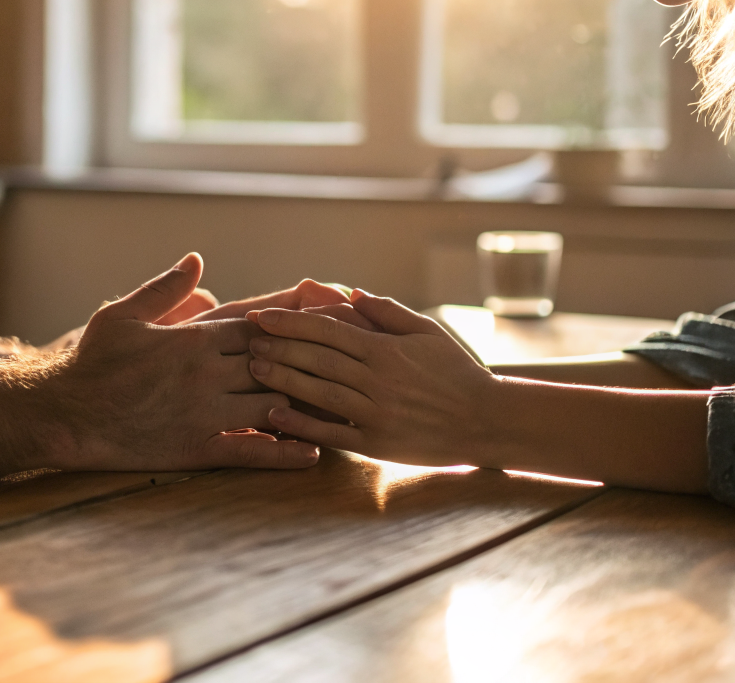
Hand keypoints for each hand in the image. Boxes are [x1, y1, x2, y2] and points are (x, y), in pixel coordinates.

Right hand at [42, 253, 320, 471]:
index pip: (262, 326)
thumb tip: (197, 260)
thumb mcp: (125, 314)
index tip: (329, 323)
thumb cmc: (93, 362)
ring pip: (273, 405)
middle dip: (314, 362)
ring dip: (306, 405)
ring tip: (340, 408)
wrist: (64, 414)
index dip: (297, 324)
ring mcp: (204, 412)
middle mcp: (206, 373)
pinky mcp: (196, 448)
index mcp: (195, 338)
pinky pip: (249, 451)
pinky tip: (312, 453)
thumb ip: (167, 288)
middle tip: (353, 363)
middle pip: (278, 363)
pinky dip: (283, 453)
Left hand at [244, 290, 493, 466]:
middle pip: (317, 359)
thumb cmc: (456, 371)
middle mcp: (379, 380)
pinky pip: (334, 434)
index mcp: (388, 349)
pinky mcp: (379, 444)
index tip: (261, 317)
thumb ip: (388, 312)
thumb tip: (350, 292)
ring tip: (253, 369)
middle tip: (246, 340)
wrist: (488, 420)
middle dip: (278, 347)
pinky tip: (276, 417)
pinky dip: (303, 426)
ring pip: (320, 393)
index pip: (329, 330)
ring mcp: (378, 413)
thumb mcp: (428, 332)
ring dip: (283, 380)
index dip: (291, 322)